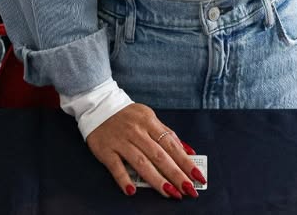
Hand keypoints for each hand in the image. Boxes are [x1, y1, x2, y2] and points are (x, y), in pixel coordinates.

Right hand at [86, 103, 201, 198]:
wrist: (99, 105)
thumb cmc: (128, 115)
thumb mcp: (149, 118)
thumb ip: (167, 134)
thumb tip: (188, 151)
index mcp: (149, 122)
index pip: (171, 144)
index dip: (185, 161)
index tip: (197, 176)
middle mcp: (136, 131)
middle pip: (159, 155)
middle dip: (176, 174)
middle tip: (188, 189)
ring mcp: (120, 141)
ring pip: (141, 162)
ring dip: (156, 179)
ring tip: (170, 193)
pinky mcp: (106, 150)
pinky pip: (115, 167)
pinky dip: (124, 179)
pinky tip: (132, 191)